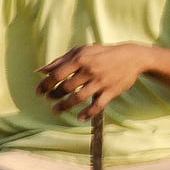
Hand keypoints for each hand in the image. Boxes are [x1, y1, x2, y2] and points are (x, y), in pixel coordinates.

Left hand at [37, 42, 152, 118]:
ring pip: (79, 98)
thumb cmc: (101, 53)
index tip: (39, 92)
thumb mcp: (81, 51)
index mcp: (80, 59)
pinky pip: (98, 105)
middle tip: (48, 99)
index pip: (58, 74)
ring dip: (65, 106)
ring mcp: (101, 82)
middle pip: (67, 87)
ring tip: (56, 111)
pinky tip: (79, 118)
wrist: (131, 57)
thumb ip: (60, 61)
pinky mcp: (111, 91)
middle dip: (54, 95)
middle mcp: (89, 70)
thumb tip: (40, 71)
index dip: (46, 84)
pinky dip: (88, 113)